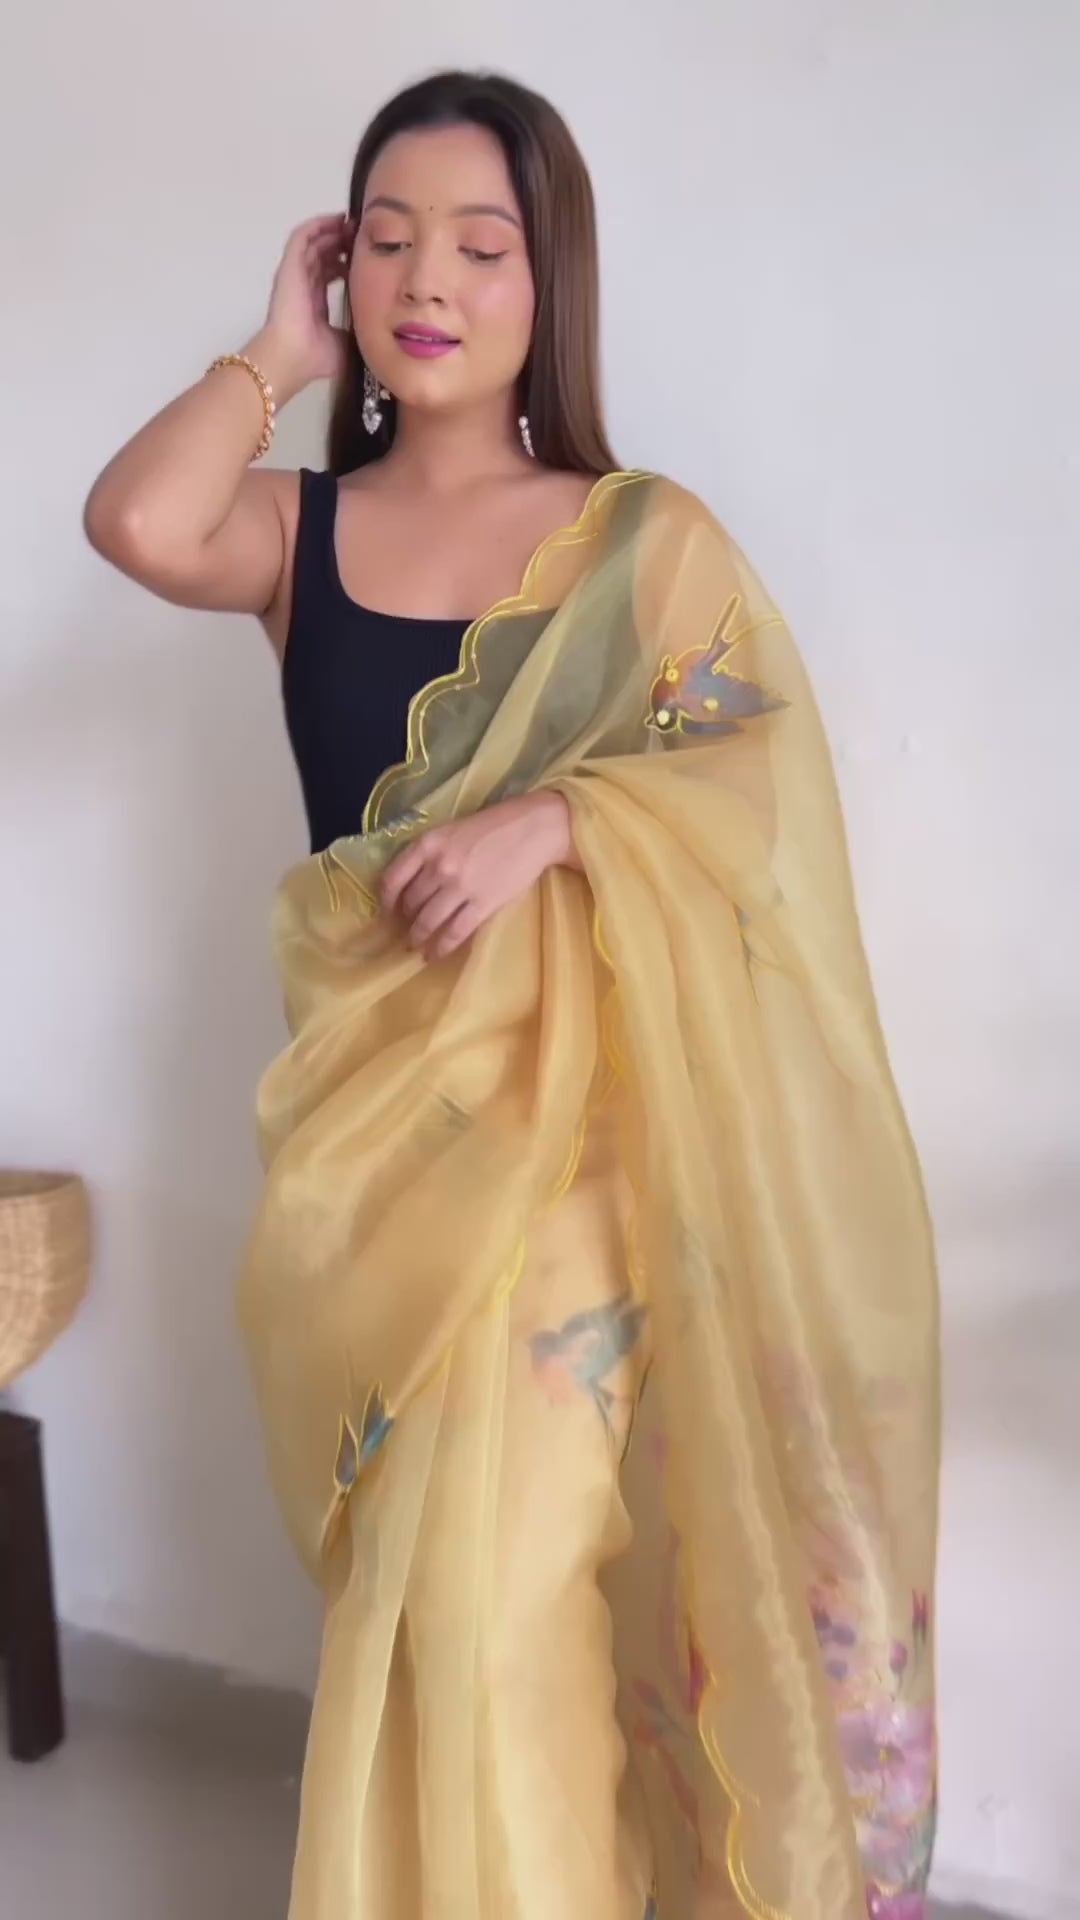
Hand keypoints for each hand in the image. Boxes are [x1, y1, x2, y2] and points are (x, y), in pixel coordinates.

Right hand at [253, 214, 355, 396]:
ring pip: (314, 242)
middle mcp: (304, 285)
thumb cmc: (316, 356)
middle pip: (323, 253)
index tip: (367, 254)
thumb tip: (378, 325)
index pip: (331, 272)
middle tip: (364, 233)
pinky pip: (302, 237)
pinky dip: (317, 225)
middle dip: (343, 241)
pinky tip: (335, 219)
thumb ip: (357, 329)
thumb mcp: (345, 342)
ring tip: (353, 222)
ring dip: (332, 230)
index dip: (347, 260)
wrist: (293, 357)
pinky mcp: (289, 266)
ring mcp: (295, 274)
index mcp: (315, 302)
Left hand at [381, 793, 578, 960]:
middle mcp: (439, 866)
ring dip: (419, 938)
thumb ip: (430, 853)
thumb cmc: (494, 826)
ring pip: (429, 921)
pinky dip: (441, 947)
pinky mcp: (482, 904)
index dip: (386, 900)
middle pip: (411, 903)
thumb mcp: (452, 830)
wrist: (533, 829)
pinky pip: (454, 932)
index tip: (388, 910)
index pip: (393, 878)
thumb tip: (413, 883)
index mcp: (428, 844)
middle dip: (406, 920)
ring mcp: (460, 887)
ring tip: (417, 947)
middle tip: (407, 929)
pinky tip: (435, 954)